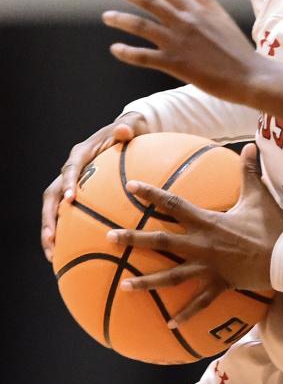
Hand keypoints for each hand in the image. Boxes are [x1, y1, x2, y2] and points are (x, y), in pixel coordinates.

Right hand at [42, 111, 148, 261]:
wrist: (126, 134)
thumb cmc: (130, 132)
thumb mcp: (132, 127)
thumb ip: (127, 129)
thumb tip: (124, 129)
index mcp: (82, 153)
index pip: (71, 168)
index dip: (68, 182)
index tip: (70, 199)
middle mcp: (71, 169)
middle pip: (52, 195)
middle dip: (49, 218)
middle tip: (51, 238)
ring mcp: (70, 184)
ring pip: (53, 210)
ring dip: (50, 232)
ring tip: (53, 255)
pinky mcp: (76, 196)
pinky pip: (65, 216)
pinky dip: (64, 235)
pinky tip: (68, 256)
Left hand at [103, 0, 265, 101]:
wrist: (250, 76)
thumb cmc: (238, 50)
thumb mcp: (223, 19)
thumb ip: (205, 0)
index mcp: (196, 10)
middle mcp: (184, 22)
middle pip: (147, 0)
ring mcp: (178, 43)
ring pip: (141, 25)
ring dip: (120, 19)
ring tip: (107, 16)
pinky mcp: (176, 64)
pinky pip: (144, 56)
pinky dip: (127, 52)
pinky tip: (115, 49)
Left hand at [106, 143, 282, 323]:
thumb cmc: (273, 226)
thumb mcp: (260, 196)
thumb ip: (250, 171)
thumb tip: (251, 146)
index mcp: (208, 221)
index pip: (174, 204)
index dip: (152, 194)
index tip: (131, 187)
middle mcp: (203, 245)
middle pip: (162, 242)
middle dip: (133, 240)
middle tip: (108, 238)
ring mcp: (209, 267)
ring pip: (172, 276)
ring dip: (147, 282)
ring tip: (124, 286)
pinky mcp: (220, 284)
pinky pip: (200, 302)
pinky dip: (185, 314)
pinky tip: (169, 324)